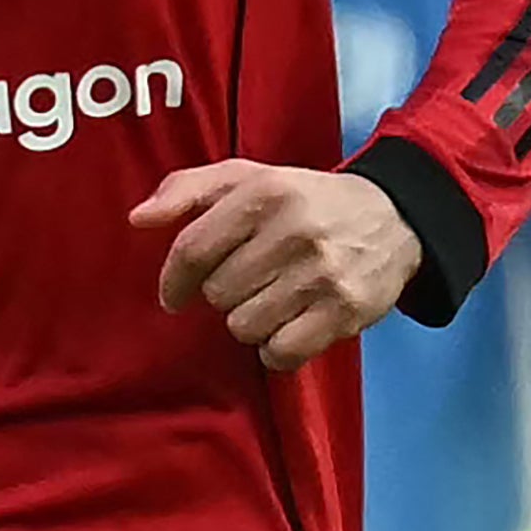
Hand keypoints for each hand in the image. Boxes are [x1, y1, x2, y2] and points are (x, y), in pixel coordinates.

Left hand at [131, 160, 421, 370]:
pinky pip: (282, 353)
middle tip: (249, 280)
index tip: (173, 295)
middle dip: (224, 293)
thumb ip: (186, 189)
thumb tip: (138, 218)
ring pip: (245, 326)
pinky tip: (289, 325)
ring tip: (272, 299)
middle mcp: (293, 231)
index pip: (192, 249)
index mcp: (263, 193)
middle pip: (217, 293)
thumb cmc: (302, 199)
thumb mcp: (246, 177)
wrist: (392, 215)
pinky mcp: (346, 312)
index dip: (173, 280)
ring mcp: (322, 274)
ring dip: (250, 321)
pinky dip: (277, 348)